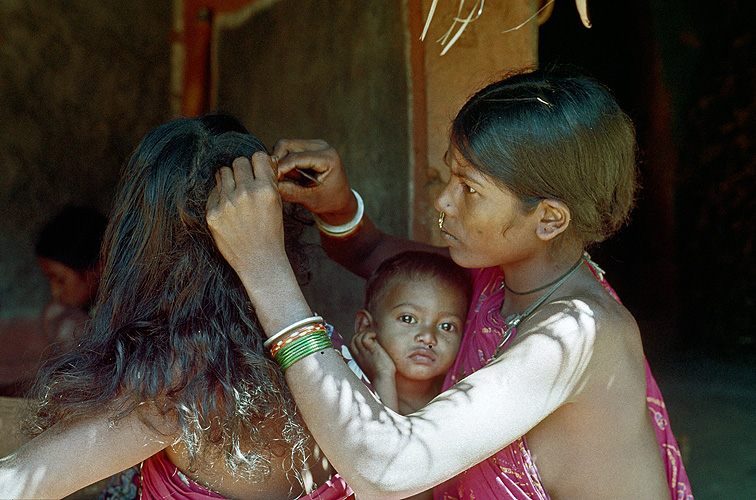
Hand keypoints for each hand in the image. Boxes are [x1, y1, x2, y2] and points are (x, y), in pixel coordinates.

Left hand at [206, 153, 287, 281]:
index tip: (257, 171)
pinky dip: (220, 197)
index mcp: (265, 189)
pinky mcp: (213, 213)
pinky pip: (214, 192)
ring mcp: (227, 203)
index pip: (258, 157)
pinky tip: (229, 210)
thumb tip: (266, 160)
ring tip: (235, 193)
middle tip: (245, 183)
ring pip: (223, 172)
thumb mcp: (277, 204)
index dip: (258, 164)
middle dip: (242, 170)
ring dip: (229, 179)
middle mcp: (246, 193)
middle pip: (238, 162)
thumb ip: (270, 180)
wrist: (259, 261)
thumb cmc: (271, 232)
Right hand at [272, 139, 357, 224]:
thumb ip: (290, 192)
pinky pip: (288, 149)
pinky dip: (283, 161)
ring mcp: (315, 144)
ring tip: (282, 179)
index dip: (279, 169)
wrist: (340, 200)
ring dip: (279, 161)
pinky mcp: (308, 147)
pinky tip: (287, 175)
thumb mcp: (310, 199)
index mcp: (328, 158)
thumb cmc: (329, 201)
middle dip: (276, 162)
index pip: (295, 158)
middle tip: (273, 179)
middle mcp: (321, 146)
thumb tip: (271, 185)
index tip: (269, 181)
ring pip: (284, 145)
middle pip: (286, 145)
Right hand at [349, 330, 395, 382]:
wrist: (383, 380)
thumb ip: (368, 355)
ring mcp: (364, 353)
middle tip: (371, 337)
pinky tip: (375, 336)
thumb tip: (373, 345)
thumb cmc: (380, 374)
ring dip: (366, 333)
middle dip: (361, 334)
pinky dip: (369, 334)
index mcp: (357, 358)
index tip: (368, 339)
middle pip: (353, 339)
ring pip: (357, 337)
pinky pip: (365, 339)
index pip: (352, 343)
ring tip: (373, 336)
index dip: (359, 337)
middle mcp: (358, 354)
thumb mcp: (369, 364)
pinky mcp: (371, 350)